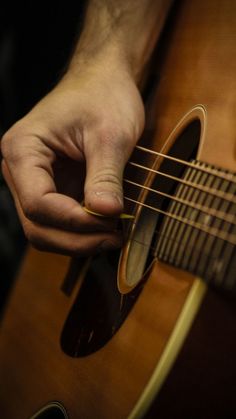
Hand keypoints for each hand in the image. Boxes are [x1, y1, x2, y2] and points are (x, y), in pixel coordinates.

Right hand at [1, 58, 144, 254]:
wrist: (103, 82)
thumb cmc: (103, 96)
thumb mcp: (110, 134)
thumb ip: (105, 176)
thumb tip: (107, 214)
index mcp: (23, 149)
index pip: (38, 203)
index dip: (74, 221)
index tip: (111, 222)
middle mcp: (20, 169)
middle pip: (37, 224)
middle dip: (76, 239)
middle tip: (115, 236)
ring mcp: (34, 182)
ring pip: (45, 229)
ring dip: (79, 240)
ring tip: (114, 234)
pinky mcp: (51, 188)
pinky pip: (59, 222)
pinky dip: (81, 231)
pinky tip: (106, 227)